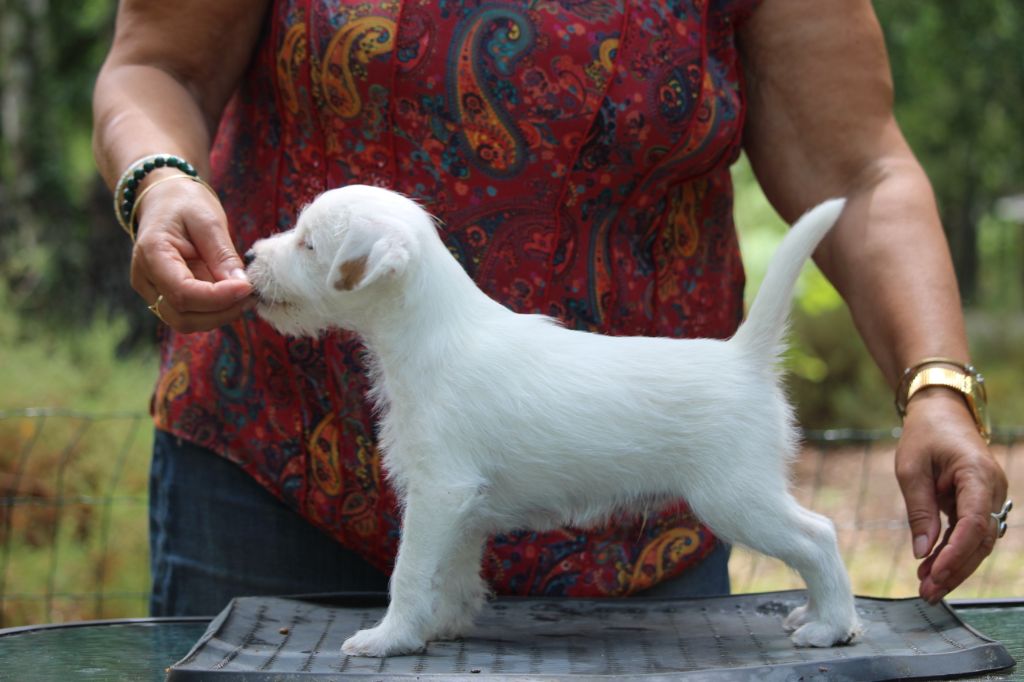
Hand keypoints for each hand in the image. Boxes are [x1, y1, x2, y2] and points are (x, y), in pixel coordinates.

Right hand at [129, 173, 254, 332]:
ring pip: (186, 322)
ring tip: (244, 293)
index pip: (182, 293)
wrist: (164, 199)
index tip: (248, 287)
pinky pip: (190, 314)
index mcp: (151, 254)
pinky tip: (232, 294)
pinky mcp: (165, 296)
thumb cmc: (185, 203)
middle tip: (251, 293)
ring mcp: (153, 291)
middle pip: (183, 316)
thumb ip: (223, 254)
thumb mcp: (208, 219)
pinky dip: (214, 311)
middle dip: (221, 312)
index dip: (218, 297)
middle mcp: (146, 279)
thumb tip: (242, 285)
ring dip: (220, 314)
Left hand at [895, 389, 1008, 602]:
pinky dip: (952, 552)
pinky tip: (931, 569)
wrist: (940, 412)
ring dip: (953, 566)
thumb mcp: (911, 468)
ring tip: (927, 588)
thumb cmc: (924, 435)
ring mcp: (990, 498)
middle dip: (954, 569)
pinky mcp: (980, 503)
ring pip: (978, 542)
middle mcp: (992, 490)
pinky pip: (970, 534)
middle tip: (928, 592)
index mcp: (978, 476)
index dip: (956, 552)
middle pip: (980, 540)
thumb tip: (923, 552)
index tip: (934, 573)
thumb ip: (919, 510)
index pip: (975, 523)